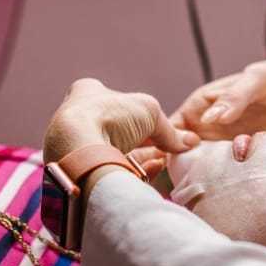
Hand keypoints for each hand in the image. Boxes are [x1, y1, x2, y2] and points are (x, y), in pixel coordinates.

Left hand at [43, 78, 197, 161]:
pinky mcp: (79, 171)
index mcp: (86, 93)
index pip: (116, 100)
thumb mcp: (149, 111)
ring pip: (114, 153)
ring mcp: (75, 146)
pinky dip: (132, 172)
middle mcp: (76, 119)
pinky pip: (109, 171)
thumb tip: (190, 142)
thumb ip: (169, 129)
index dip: (140, 113)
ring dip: (140, 157)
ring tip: (163, 161)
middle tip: (165, 147)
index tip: (158, 126)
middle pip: (117, 130)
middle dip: (143, 140)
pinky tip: (152, 171)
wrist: (80, 151)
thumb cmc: (109, 116)